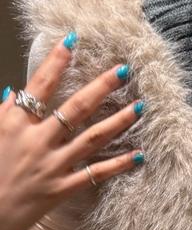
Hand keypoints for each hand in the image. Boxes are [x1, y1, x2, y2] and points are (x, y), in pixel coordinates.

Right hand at [0, 33, 145, 229]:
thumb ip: (3, 113)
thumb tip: (13, 92)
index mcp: (15, 124)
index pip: (39, 86)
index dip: (56, 62)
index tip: (72, 40)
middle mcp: (36, 142)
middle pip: (75, 108)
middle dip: (101, 87)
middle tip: (124, 70)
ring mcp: (52, 166)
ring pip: (92, 138)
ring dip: (118, 121)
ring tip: (140, 107)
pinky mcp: (62, 188)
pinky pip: (95, 174)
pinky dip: (118, 165)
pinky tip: (139, 154)